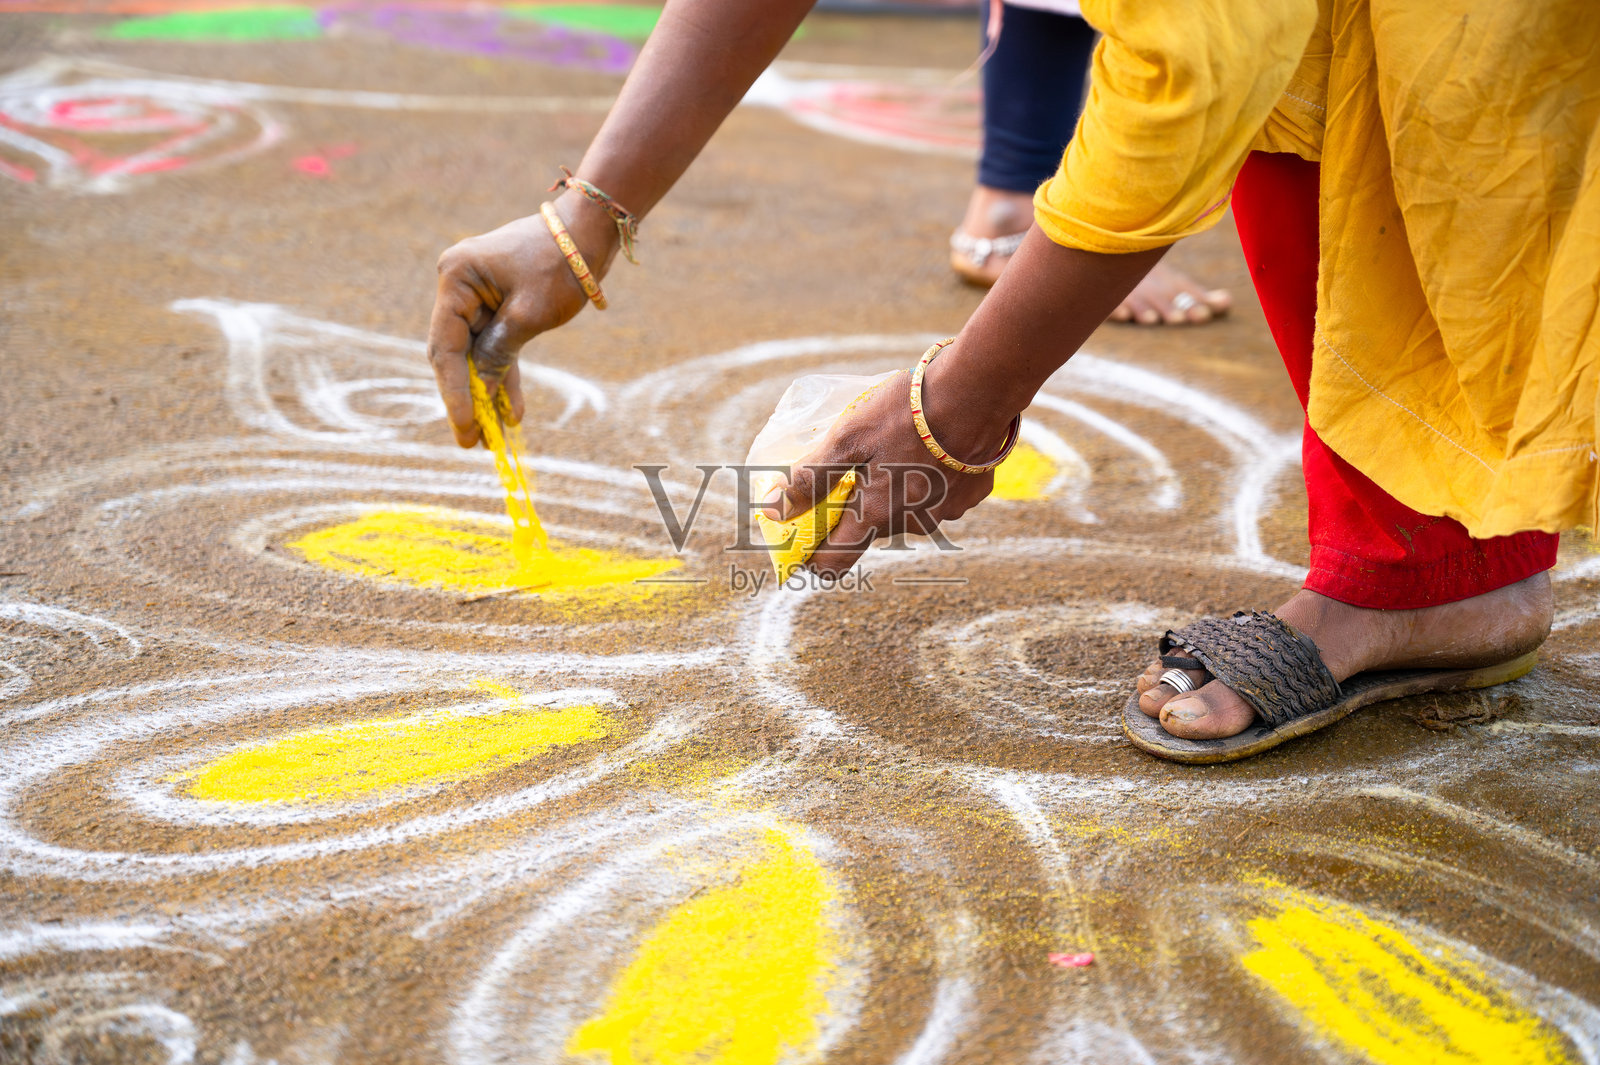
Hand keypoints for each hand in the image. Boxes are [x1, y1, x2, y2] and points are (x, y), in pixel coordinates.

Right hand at [426, 196, 616, 447]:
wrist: (589, 230)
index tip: (465, 427)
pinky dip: (504, 375)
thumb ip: (499, 354)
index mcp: (456, 280)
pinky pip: (496, 347)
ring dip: (486, 394)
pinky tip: (513, 411)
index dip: (454, 392)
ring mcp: (477, 297)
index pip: (446, 347)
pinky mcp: (498, 306)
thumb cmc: (560, 264)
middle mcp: (458, 287)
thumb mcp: (529, 315)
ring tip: (493, 439)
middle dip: (467, 400)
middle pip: (456, 355)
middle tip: (472, 443)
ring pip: (476, 356)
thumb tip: (479, 392)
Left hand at [758, 358, 1015, 576]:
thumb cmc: (907, 413)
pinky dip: (932, 477)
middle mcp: (912, 524)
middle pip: (872, 528)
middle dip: (858, 506)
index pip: (835, 562)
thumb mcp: (848, 437)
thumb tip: (773, 510)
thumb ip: (811, 477)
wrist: (977, 392)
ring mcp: (947, 512)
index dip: (813, 560)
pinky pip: (942, 494)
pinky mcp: (973, 494)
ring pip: (908, 509)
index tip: (801, 549)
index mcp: (876, 515)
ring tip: (897, 447)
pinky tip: (932, 446)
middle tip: (854, 466)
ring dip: (897, 489)